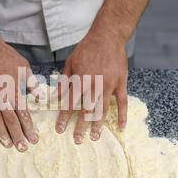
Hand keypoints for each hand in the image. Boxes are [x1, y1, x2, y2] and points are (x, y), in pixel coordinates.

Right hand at [0, 35, 38, 151]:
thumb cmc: (4, 54)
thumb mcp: (24, 66)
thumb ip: (32, 83)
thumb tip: (41, 96)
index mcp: (14, 90)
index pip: (24, 113)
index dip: (29, 127)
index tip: (33, 139)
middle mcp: (1, 96)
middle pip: (11, 120)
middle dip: (18, 135)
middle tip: (23, 148)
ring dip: (2, 134)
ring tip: (8, 145)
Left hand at [55, 28, 128, 143]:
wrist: (108, 36)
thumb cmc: (86, 49)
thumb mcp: (70, 62)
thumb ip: (64, 81)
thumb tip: (54, 97)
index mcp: (80, 80)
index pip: (69, 104)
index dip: (64, 118)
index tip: (60, 130)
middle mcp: (94, 85)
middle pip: (86, 111)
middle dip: (80, 126)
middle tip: (77, 140)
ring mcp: (109, 85)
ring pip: (103, 109)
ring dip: (98, 125)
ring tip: (94, 137)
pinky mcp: (121, 83)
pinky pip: (122, 102)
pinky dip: (122, 115)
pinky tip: (121, 127)